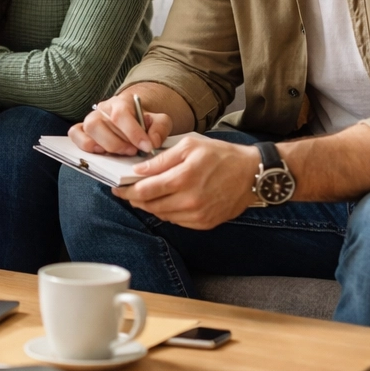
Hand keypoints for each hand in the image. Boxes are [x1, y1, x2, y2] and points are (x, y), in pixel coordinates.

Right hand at [70, 93, 172, 155]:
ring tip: (118, 153)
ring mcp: (90, 119)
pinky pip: (74, 134)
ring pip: (87, 129)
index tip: (146, 147)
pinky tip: (100, 152)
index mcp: (120, 102)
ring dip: (103, 145)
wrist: (135, 120)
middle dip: (117, 143)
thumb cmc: (145, 122)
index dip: (133, 132)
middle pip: (99, 124)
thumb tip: (151, 143)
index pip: (120, 114)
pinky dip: (84, 144)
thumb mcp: (159, 121)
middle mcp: (102, 109)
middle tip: (132, 152)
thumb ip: (159, 129)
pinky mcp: (83, 130)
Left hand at [109, 135, 261, 230]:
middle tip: (127, 192)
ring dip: (150, 206)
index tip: (116, 188)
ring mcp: (198, 215)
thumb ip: (161, 159)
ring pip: (162, 215)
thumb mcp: (190, 146)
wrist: (253, 174)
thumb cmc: (222, 155)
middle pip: (150, 205)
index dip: (126, 191)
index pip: (144, 191)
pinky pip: (177, 221)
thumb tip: (139, 170)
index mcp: (183, 178)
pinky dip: (167, 212)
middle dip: (135, 199)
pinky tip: (166, 201)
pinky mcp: (205, 223)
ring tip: (145, 195)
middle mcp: (190, 201)